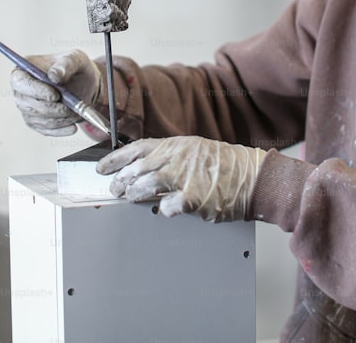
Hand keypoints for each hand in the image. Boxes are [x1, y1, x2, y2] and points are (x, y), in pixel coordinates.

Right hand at [9, 50, 100, 135]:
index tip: (55, 95)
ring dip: (59, 119)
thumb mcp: (75, 59)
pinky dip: (60, 130)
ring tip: (76, 113)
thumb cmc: (76, 67)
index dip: (35, 90)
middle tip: (70, 107)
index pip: (20, 81)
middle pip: (27, 104)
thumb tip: (54, 76)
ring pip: (38, 119)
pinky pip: (44, 130)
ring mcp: (27, 107)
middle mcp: (21, 90)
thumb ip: (65, 64)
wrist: (85, 84)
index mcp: (25, 69)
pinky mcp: (36, 122)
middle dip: (51, 109)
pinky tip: (72, 125)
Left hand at [96, 136, 266, 222]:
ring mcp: (184, 178)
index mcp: (175, 145)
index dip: (116, 158)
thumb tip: (143, 167)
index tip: (103, 167)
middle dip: (121, 180)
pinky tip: (165, 209)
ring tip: (132, 198)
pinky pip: (168, 206)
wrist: (252, 175)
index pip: (136, 149)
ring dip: (135, 194)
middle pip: (137, 169)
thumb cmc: (224, 164)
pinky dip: (164, 209)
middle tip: (115, 188)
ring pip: (146, 186)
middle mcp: (177, 159)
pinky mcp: (193, 199)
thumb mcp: (194, 150)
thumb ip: (169, 156)